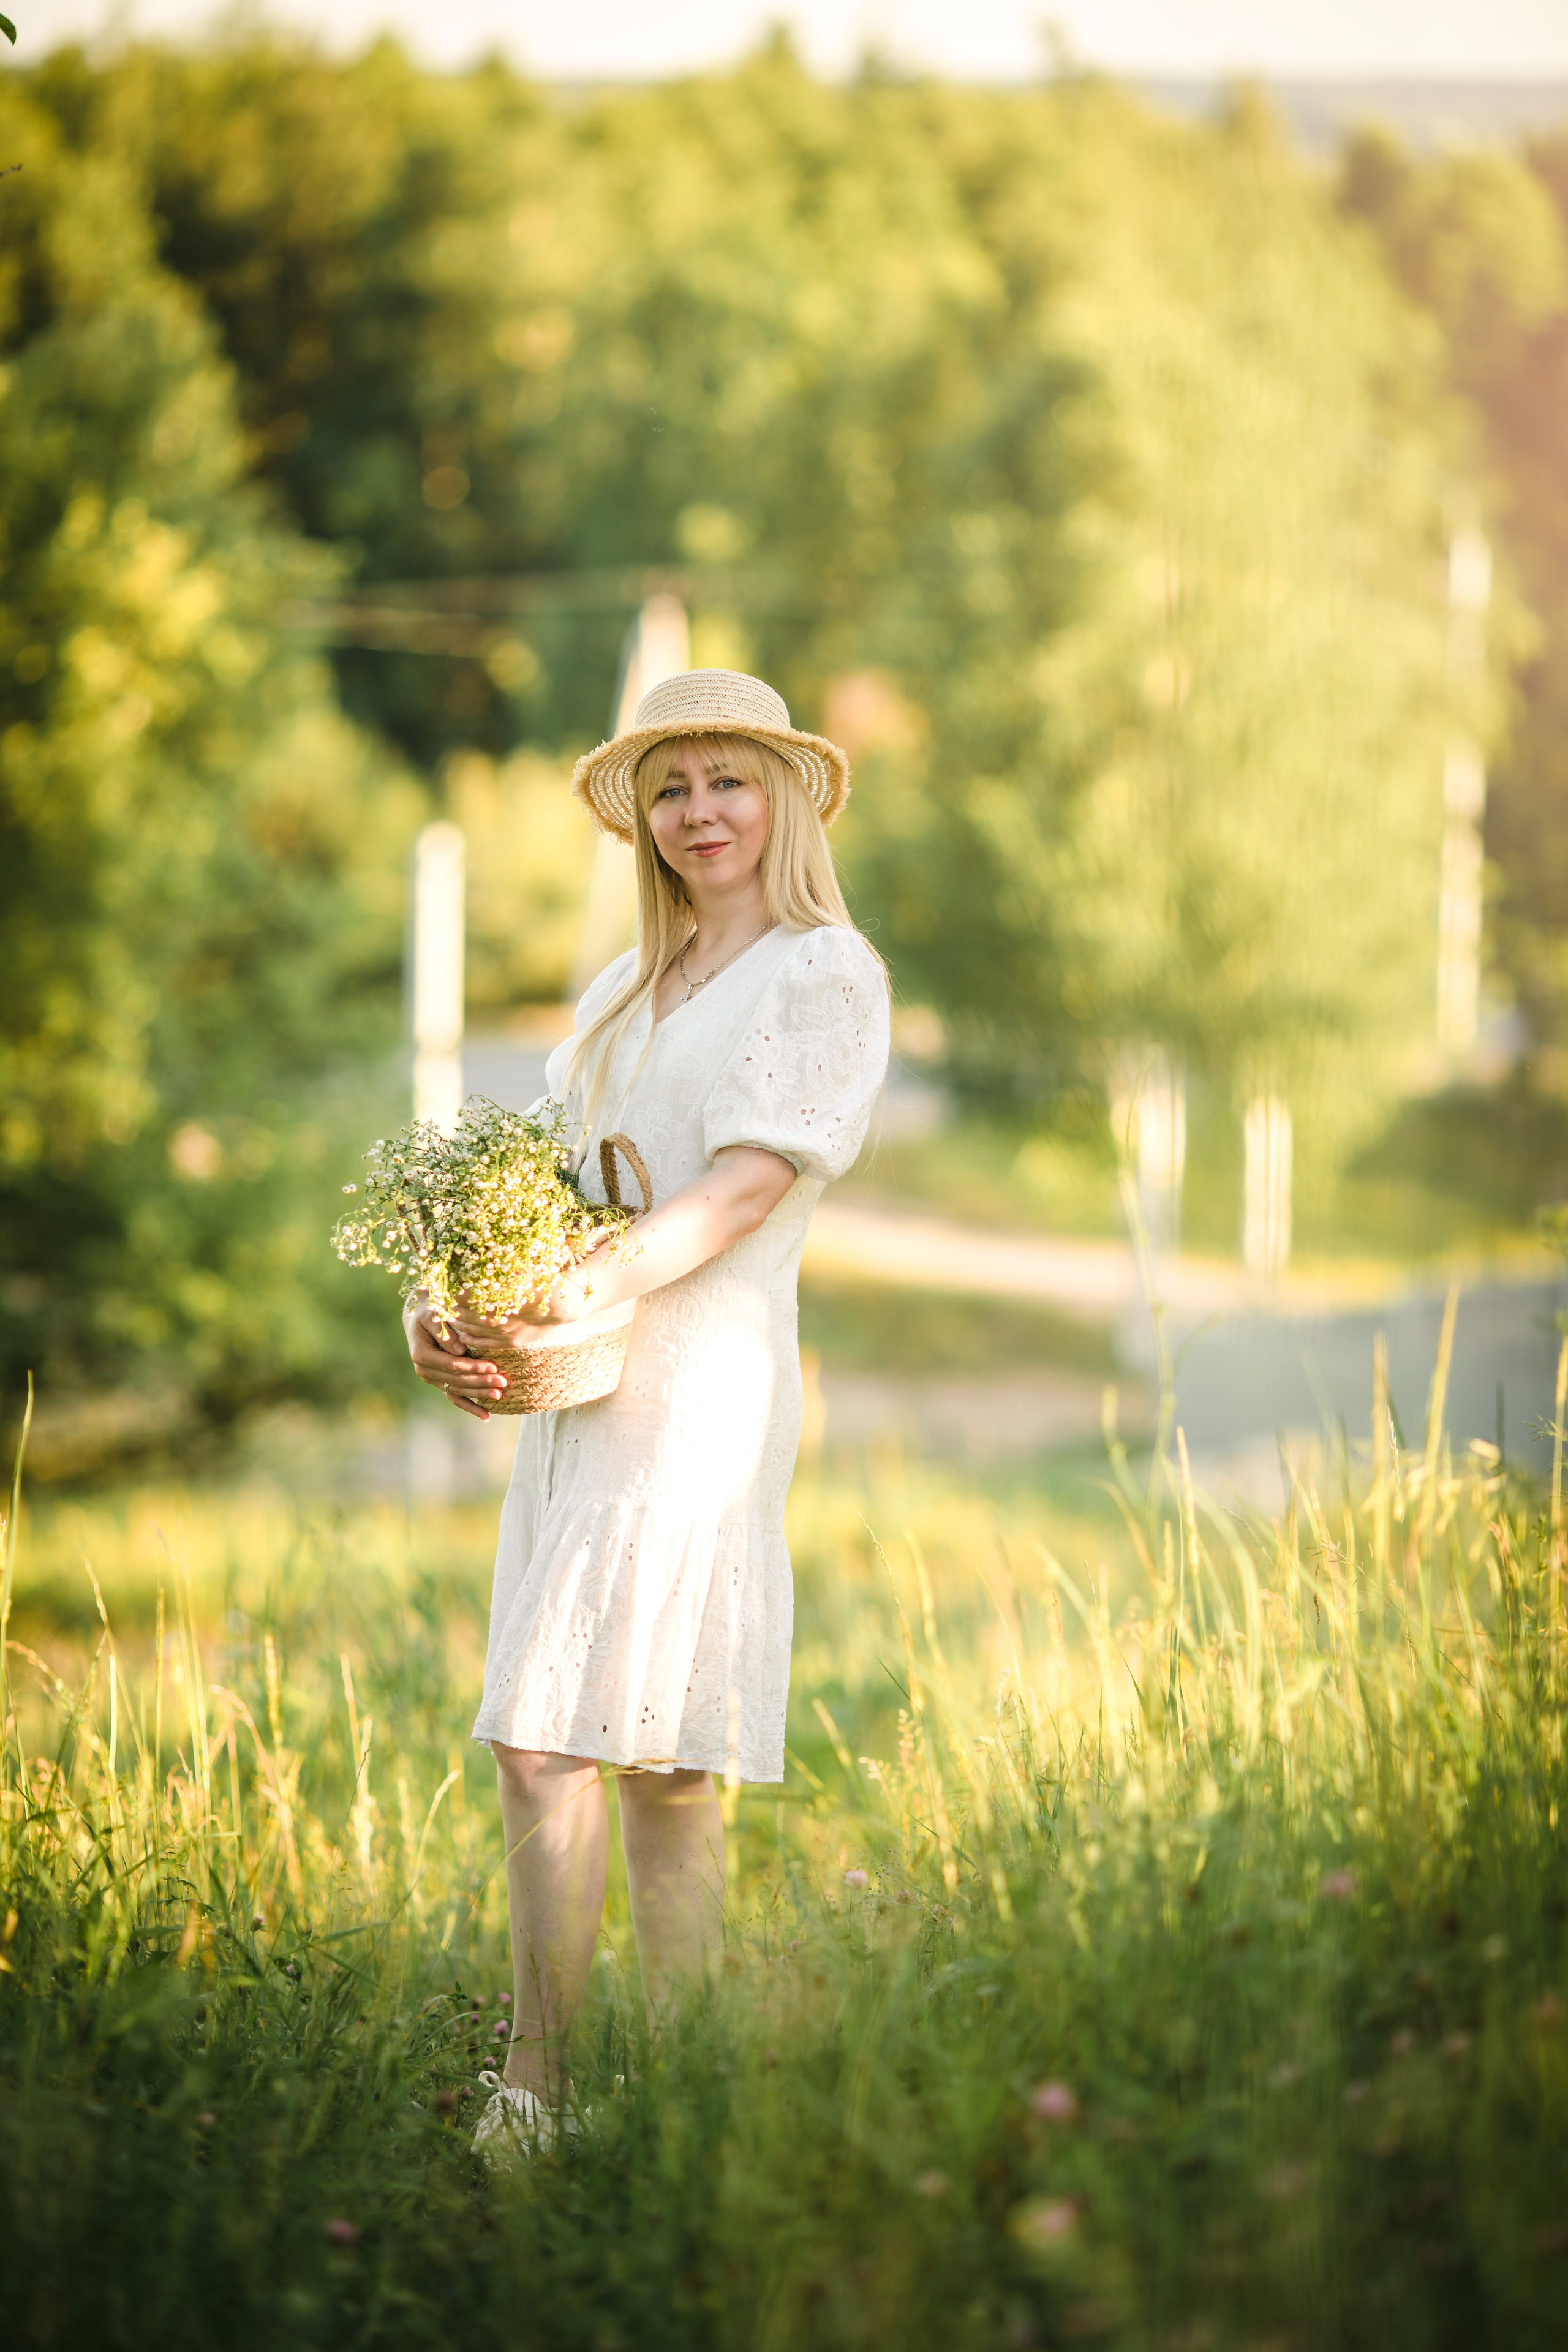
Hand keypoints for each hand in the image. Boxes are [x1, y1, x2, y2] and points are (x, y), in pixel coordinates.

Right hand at [403, 1291, 505, 1418]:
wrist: (420, 1318)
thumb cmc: (429, 1312)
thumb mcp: (433, 1314)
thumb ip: (443, 1331)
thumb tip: (459, 1351)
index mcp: (422, 1355)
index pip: (452, 1365)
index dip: (473, 1367)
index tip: (493, 1367)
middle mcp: (424, 1370)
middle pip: (457, 1380)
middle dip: (481, 1382)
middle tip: (503, 1382)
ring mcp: (432, 1378)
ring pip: (458, 1390)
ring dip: (479, 1395)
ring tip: (499, 1395)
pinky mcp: (440, 1382)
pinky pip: (456, 1397)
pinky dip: (471, 1406)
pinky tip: (486, 1416)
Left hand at [447, 1231, 620, 1345]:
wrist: (564, 1305)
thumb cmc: (543, 1278)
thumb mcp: (523, 1262)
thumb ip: (503, 1254)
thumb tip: (479, 1235)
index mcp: (501, 1296)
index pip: (466, 1294)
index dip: (452, 1289)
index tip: (443, 1282)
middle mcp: (500, 1317)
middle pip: (464, 1312)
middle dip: (450, 1305)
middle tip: (438, 1298)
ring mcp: (504, 1333)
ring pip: (469, 1328)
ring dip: (456, 1320)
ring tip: (447, 1311)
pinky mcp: (509, 1342)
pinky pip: (480, 1342)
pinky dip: (467, 1336)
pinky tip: (460, 1328)